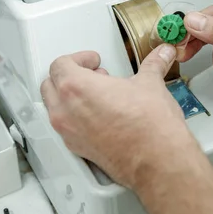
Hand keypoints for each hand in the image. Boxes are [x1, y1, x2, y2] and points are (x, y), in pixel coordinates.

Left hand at [41, 45, 193, 188]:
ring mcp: (70, 133)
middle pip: (50, 85)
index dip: (79, 58)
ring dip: (70, 98)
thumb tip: (162, 55)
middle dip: (69, 77)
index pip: (61, 64)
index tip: (93, 60)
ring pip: (55, 108)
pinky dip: (77, 118)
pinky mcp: (79, 149)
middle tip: (93, 75)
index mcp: (77, 87)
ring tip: (98, 95)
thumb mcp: (151, 84)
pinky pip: (67, 128)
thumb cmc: (149, 125)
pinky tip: (101, 117)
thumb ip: (153, 65)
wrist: (157, 159)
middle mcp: (66, 111)